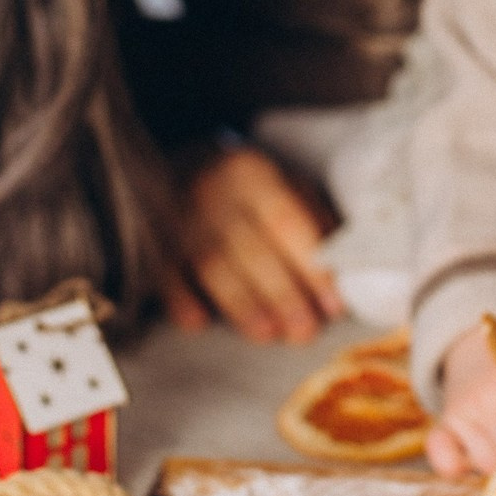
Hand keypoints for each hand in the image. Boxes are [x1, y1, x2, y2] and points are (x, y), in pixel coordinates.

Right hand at [165, 147, 342, 342]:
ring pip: (214, 267)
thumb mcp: (284, 184)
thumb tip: (343, 263)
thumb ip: (312, 218)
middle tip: (304, 332)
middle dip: (283, 295)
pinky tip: (200, 322)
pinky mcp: (153, 239)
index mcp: (254, 174)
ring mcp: (180, 216)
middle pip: (252, 250)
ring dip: (242, 306)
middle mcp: (216, 193)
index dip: (311, 267)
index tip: (333, 303)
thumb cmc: (247, 184)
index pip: (288, 222)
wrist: (181, 161)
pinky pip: (166, 273)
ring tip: (268, 334)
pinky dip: (182, 300)